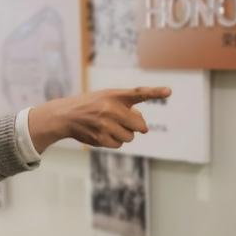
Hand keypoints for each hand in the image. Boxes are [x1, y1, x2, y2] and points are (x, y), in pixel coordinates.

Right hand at [28, 87, 172, 152]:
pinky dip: (114, 141)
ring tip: (109, 126)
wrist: (66, 115)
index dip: (154, 92)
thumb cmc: (92, 105)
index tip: (168, 91)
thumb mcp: (107, 97)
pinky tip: (103, 133)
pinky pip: (119, 144)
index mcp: (115, 95)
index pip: (138, 93)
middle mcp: (111, 108)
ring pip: (130, 137)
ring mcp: (106, 124)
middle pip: (140, 126)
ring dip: (124, 134)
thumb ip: (126, 106)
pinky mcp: (100, 138)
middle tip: (125, 122)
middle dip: (136, 127)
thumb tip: (142, 127)